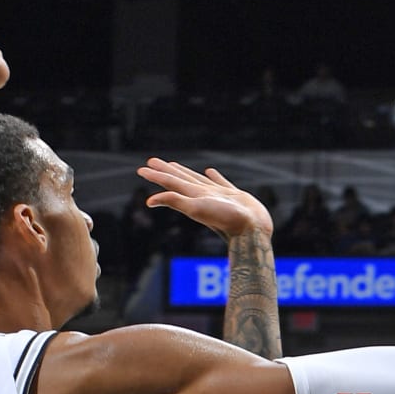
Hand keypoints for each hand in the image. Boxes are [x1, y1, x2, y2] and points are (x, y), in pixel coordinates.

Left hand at [139, 158, 274, 242]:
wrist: (253, 231)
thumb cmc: (226, 220)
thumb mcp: (197, 209)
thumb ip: (174, 201)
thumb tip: (148, 201)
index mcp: (193, 197)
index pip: (170, 183)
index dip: (156, 175)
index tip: (141, 169)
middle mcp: (203, 196)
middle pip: (180, 180)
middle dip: (165, 171)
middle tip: (151, 162)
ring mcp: (219, 196)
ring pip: (198, 180)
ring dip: (186, 173)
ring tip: (175, 165)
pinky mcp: (235, 197)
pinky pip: (221, 183)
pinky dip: (215, 177)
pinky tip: (211, 172)